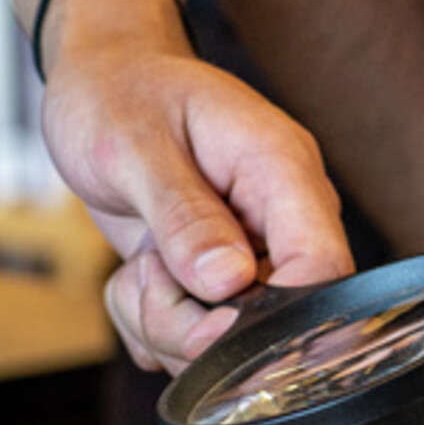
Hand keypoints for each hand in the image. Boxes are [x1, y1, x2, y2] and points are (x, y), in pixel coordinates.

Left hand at [39, 0, 351, 371]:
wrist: (101, 82)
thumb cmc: (118, 94)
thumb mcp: (134, 145)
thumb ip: (183, 214)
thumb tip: (226, 282)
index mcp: (282, 171)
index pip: (322, 266)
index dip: (271, 316)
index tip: (202, 322)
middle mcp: (278, 220)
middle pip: (274, 321)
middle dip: (195, 325)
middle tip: (144, 273)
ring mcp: (250, 254)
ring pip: (227, 342)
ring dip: (163, 324)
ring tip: (138, 264)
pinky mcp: (216, 281)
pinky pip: (192, 340)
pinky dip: (150, 325)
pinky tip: (137, 275)